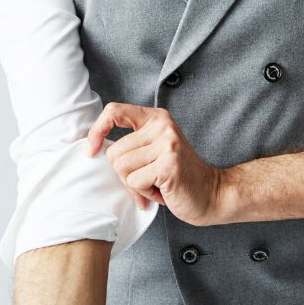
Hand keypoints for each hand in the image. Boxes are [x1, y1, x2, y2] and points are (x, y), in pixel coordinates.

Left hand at [85, 102, 222, 225]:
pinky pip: (135, 182)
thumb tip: (95, 148)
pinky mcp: (168, 165)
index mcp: (156, 118)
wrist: (211, 193)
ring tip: (156, 184)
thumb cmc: (178, 175)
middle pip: (114, 151)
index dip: (97, 130)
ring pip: (122, 168)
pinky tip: (162, 191)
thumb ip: (133, 143)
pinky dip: (144, 193)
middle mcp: (162, 126)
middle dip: (124, 174)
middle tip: (147, 179)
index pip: (114, 111)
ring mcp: (167, 144)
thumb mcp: (156, 148)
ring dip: (135, 185)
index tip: (92, 150)